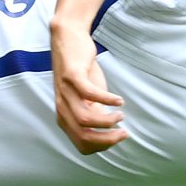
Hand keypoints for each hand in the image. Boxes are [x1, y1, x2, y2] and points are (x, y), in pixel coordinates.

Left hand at [52, 21, 127, 153]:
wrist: (68, 39)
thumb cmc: (81, 71)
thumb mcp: (88, 98)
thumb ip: (95, 113)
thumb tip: (109, 132)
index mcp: (65, 116)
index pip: (82, 145)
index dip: (102, 146)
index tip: (118, 138)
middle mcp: (61, 107)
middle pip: (83, 136)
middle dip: (107, 139)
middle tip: (124, 133)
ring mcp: (65, 92)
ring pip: (85, 119)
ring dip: (107, 121)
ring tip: (121, 115)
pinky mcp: (71, 75)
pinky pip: (89, 94)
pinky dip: (107, 99)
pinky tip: (119, 100)